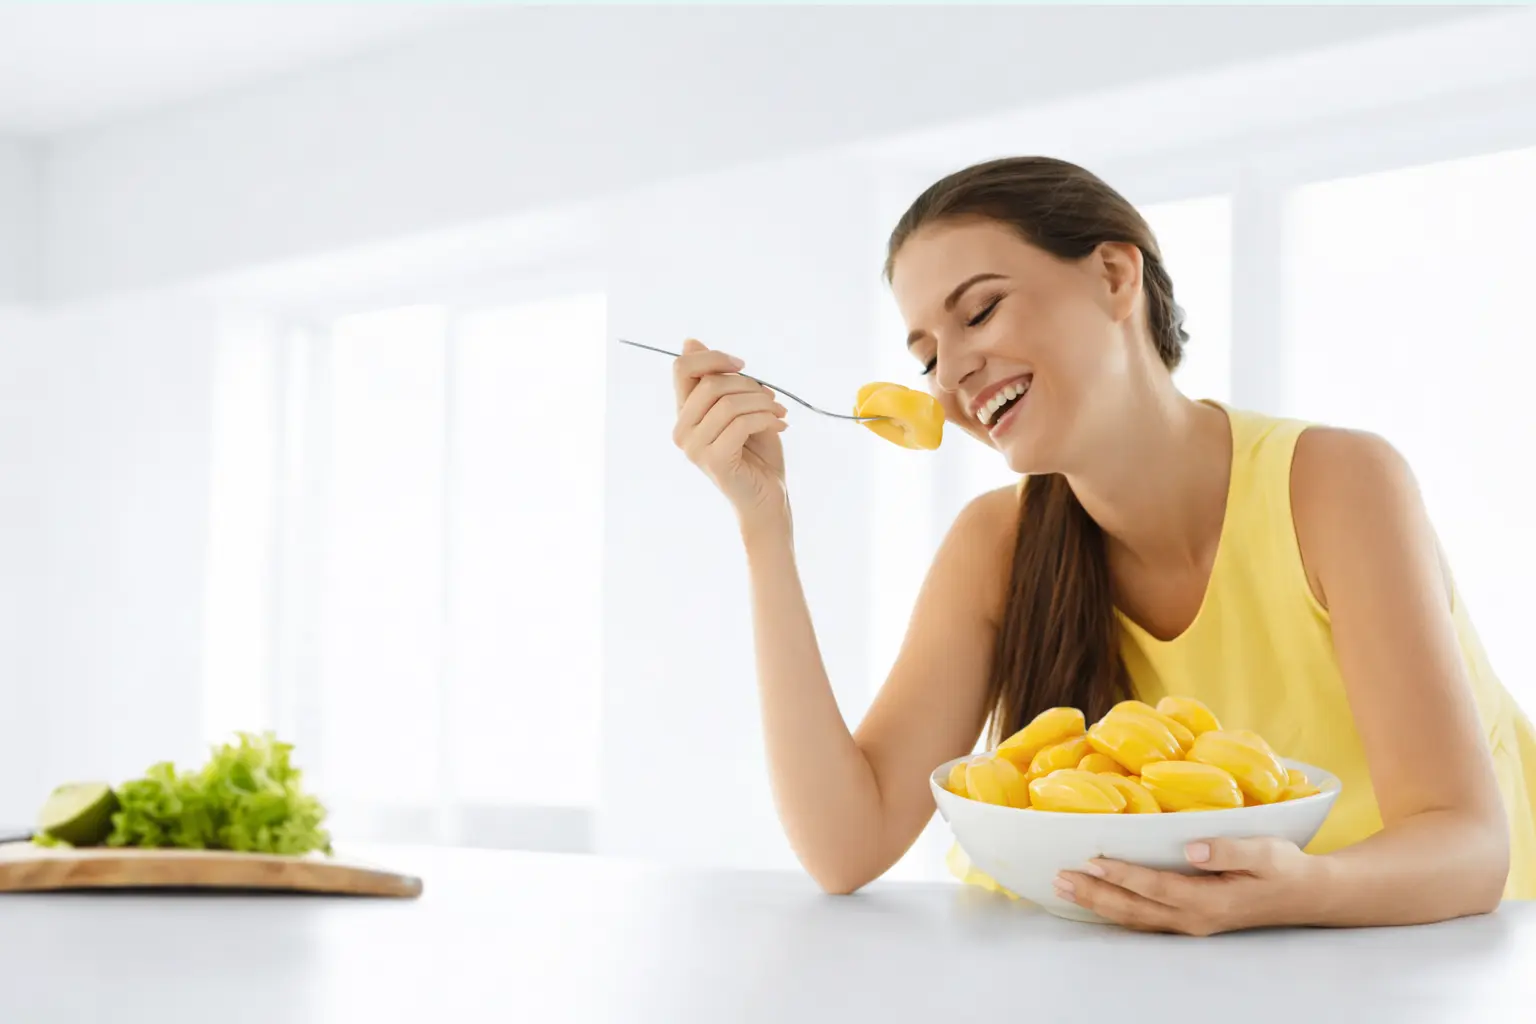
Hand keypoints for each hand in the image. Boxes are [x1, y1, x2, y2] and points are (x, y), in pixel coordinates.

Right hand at [671, 339, 789, 524]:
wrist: (768, 498)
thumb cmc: (757, 453)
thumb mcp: (741, 407)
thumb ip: (719, 379)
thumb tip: (689, 341)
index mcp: (685, 414)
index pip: (681, 368)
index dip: (713, 357)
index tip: (743, 365)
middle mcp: (682, 430)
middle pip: (709, 383)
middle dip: (748, 384)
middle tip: (773, 399)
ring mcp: (694, 448)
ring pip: (728, 403)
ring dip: (762, 403)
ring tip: (780, 413)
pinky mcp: (713, 461)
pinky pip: (740, 424)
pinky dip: (766, 420)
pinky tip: (781, 427)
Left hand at [1054, 837, 1315, 934]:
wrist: (1305, 896)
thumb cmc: (1284, 867)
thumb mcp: (1265, 852)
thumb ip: (1228, 850)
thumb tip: (1190, 848)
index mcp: (1209, 900)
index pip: (1155, 887)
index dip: (1122, 875)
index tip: (1092, 860)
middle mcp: (1193, 918)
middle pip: (1134, 908)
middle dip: (1094, 893)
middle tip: (1059, 877)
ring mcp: (1190, 923)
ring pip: (1135, 918)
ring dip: (1098, 903)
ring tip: (1065, 888)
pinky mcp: (1189, 920)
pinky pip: (1144, 920)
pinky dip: (1116, 910)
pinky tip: (1096, 901)